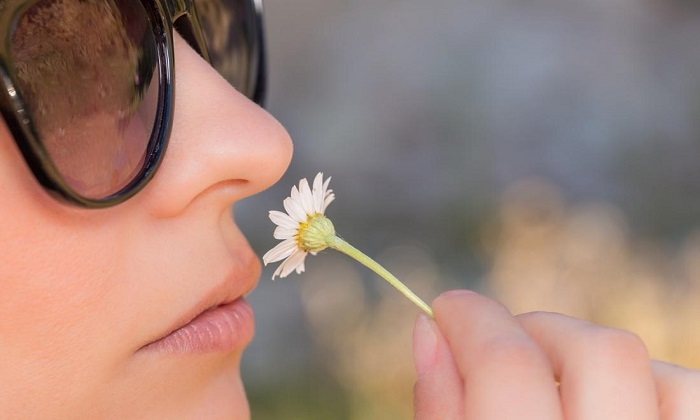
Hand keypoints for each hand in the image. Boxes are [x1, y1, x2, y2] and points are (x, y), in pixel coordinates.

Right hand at [412, 290, 699, 418]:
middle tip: (502, 354)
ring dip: (597, 362)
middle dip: (536, 332)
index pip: (508, 368)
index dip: (470, 320)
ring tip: (561, 394)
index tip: (446, 309)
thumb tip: (427, 326)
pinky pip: (692, 394)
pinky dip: (651, 386)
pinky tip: (616, 411)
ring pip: (654, 368)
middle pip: (597, 352)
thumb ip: (440, 406)